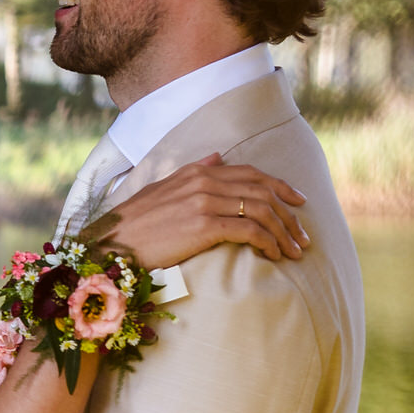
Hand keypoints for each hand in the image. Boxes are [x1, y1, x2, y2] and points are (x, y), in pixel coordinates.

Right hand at [90, 153, 308, 269]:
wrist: (110, 243)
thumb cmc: (133, 223)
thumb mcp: (162, 188)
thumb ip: (194, 172)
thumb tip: (217, 157)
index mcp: (197, 172)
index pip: (251, 173)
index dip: (280, 186)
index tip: (298, 203)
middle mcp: (204, 182)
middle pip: (263, 191)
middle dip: (290, 215)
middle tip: (303, 236)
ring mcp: (205, 202)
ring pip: (262, 211)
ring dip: (284, 233)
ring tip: (294, 251)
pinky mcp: (204, 226)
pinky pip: (251, 231)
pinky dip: (269, 243)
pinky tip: (274, 255)